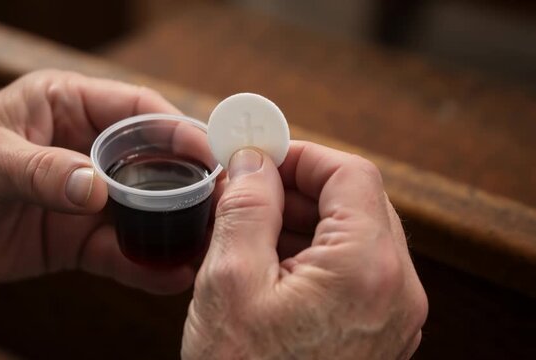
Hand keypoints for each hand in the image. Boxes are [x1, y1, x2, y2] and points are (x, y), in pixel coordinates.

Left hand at [0, 70, 193, 293]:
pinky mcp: (76, 237)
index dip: (177, 129)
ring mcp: (85, 197)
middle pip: (153, 162)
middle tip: (225, 206)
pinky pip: (118, 250)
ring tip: (208, 249)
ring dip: (174, 229)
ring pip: (143, 210)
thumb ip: (42, 171)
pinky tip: (169, 277)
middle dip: (190, 183)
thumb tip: (97, 190)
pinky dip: (143, 264)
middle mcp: (86, 149)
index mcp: (69, 107)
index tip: (209, 154)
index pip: (137, 110)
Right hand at [182, 142, 427, 358]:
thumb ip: (246, 207)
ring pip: (354, 235)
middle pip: (356, 203)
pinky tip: (270, 258)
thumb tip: (252, 162)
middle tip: (248, 187)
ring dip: (304, 219)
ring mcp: (392, 314)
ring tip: (250, 225)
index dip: (301, 155)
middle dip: (298, 187)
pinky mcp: (378, 330)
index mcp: (367, 269)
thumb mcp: (230, 282)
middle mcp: (396, 290)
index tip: (260, 154)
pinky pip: (353, 269)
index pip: (349, 175)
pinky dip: (314, 252)